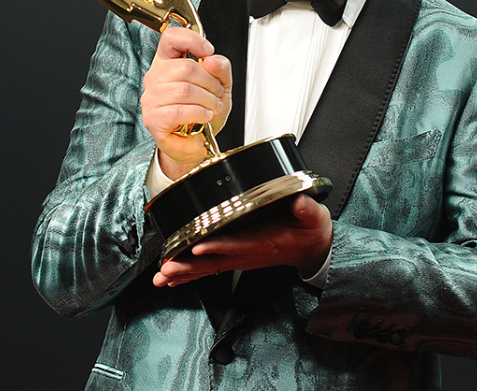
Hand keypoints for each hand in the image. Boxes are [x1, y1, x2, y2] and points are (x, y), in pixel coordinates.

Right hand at [141, 27, 231, 179]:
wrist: (196, 143)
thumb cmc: (203, 113)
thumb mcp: (220, 86)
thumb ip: (221, 68)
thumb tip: (212, 60)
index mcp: (168, 62)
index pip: (171, 38)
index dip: (191, 39)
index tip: (208, 51)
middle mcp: (155, 77)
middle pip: (185, 67)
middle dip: (210, 81)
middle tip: (217, 94)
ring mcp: (151, 98)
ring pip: (184, 90)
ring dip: (207, 100)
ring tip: (213, 107)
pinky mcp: (153, 118)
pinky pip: (179, 110)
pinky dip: (199, 113)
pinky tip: (204, 116)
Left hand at [153, 194, 332, 286]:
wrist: (313, 249)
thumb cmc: (310, 230)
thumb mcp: (314, 217)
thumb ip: (306, 208)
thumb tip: (298, 199)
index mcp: (264, 241)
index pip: (237, 244)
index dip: (217, 246)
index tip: (199, 245)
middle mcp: (248, 253)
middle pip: (214, 262)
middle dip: (188, 265)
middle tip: (167, 269)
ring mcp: (241, 258)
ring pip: (207, 267)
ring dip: (184, 272)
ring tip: (162, 276)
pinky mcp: (237, 257)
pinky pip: (209, 268)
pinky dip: (190, 273)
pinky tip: (173, 278)